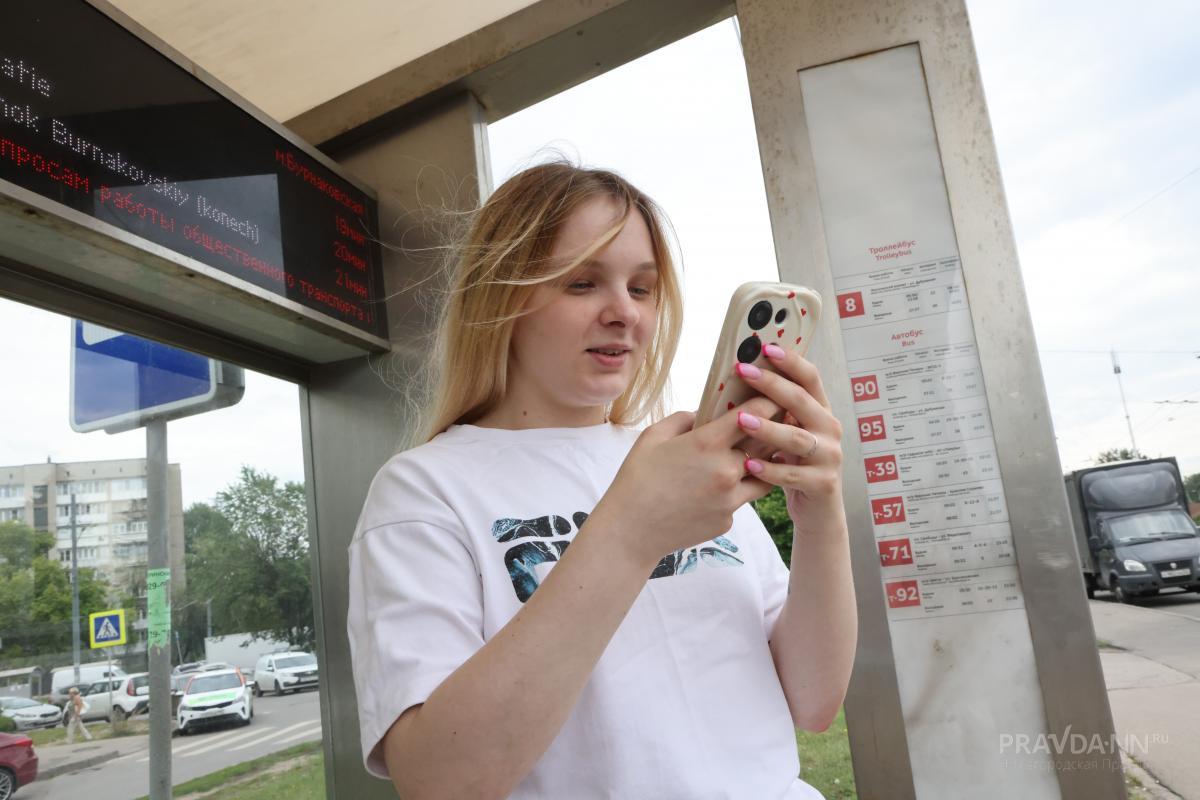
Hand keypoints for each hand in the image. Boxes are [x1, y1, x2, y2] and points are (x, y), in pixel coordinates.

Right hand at [597, 395, 784, 566]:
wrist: (631, 531)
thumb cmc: (636, 479)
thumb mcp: (653, 436)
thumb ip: (683, 419)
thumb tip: (703, 416)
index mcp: (708, 444)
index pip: (754, 414)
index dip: (767, 402)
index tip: (771, 396)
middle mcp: (727, 470)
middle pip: (766, 444)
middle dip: (770, 432)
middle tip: (771, 424)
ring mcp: (731, 499)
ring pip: (764, 475)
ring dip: (760, 464)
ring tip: (751, 458)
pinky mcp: (728, 521)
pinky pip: (740, 500)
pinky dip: (734, 492)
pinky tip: (713, 491)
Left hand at [729, 342, 844, 533]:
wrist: (818, 511)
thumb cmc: (794, 466)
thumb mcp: (787, 434)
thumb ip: (775, 412)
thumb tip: (739, 380)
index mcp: (820, 412)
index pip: (810, 378)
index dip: (790, 361)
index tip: (766, 347)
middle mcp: (829, 429)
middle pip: (802, 401)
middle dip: (772, 384)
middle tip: (744, 371)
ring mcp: (829, 457)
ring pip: (797, 438)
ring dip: (768, 428)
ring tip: (742, 420)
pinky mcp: (823, 484)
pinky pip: (793, 475)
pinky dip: (770, 470)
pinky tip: (749, 465)